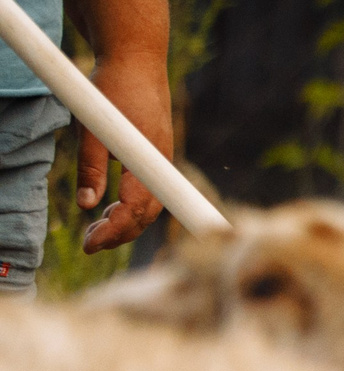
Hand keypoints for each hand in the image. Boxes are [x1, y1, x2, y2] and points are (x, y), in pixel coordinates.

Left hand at [77, 48, 171, 251]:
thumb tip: (86, 205)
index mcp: (147, 160)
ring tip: (96, 229)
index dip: (115, 231)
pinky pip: (149, 192)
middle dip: (119, 233)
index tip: (91, 244)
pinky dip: (131, 206)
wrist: (137, 59)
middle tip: (89, 242)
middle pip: (147, 215)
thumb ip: (90, 167)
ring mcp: (162, 162)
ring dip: (125, 222)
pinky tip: (111, 207)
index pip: (136, 210)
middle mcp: (161, 166)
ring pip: (149, 206)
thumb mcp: (92, 128)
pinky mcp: (157, 157)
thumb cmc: (113, 89)